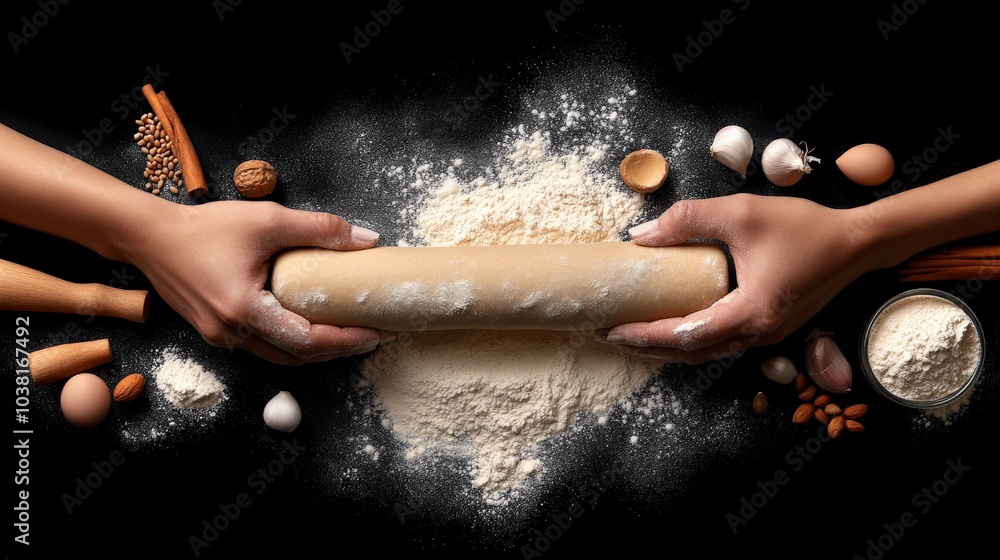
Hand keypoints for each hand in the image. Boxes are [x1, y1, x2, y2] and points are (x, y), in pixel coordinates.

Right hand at [120, 200, 390, 364]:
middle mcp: (231, 333)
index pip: (307, 340)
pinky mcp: (215, 332)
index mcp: (244, 310)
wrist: (148, 236)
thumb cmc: (204, 227)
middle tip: (372, 336)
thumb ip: (319, 229)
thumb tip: (367, 239)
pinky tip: (312, 325)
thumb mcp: (267, 219)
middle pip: (297, 356)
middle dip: (338, 348)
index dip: (346, 340)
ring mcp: (220, 337)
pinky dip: (292, 341)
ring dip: (316, 348)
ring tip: (349, 333)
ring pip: (280, 355)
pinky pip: (263, 345)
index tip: (376, 333)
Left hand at [598, 193, 871, 363]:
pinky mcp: (768, 327)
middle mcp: (756, 334)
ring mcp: (764, 335)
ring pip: (705, 352)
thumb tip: (640, 235)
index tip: (610, 328)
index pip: (683, 334)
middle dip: (646, 347)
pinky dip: (690, 338)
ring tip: (632, 334)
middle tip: (609, 334)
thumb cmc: (805, 227)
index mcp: (749, 314)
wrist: (857, 243)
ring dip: (667, 346)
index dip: (643, 334)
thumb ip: (689, 220)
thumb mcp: (741, 213)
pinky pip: (720, 342)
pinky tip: (671, 324)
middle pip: (689, 352)